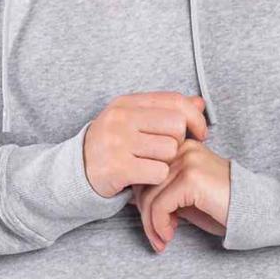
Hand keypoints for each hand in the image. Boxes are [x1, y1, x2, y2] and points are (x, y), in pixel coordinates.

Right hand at [83, 92, 207, 197]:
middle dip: (178, 142)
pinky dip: (158, 177)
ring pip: (170, 150)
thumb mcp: (135, 120)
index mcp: (127, 102)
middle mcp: (121, 118)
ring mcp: (117, 142)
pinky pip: (159, 172)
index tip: (201, 133)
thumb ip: (166, 110)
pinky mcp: (117, 167)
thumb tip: (200, 103)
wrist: (78, 170)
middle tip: (166, 152)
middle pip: (176, 125)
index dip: (195, 117)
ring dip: (167, 162)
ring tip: (152, 164)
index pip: (174, 100)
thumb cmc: (114, 144)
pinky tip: (146, 177)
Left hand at [129, 138, 230, 252]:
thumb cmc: (221, 205)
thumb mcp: (186, 196)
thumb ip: (163, 191)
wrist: (255, 209)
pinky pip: (160, 204)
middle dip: (145, 214)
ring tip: (163, 240)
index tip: (153, 224)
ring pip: (149, 196)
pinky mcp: (191, 177)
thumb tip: (132, 201)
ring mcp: (187, 160)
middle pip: (144, 182)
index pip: (145, 170)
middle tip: (156, 238)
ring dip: (151, 225)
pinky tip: (170, 235)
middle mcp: (182, 148)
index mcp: (180, 147)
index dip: (142, 200)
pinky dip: (160, 225)